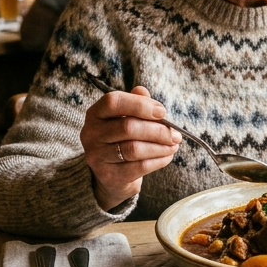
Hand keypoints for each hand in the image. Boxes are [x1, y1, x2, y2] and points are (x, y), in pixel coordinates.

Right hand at [80, 85, 180, 210]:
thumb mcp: (126, 118)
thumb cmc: (123, 139)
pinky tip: (167, 156)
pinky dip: (158, 161)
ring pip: (134, 149)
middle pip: (127, 127)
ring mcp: (97, 156)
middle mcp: (91, 134)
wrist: (112, 175)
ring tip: (174, 145)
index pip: (113, 101)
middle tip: (175, 134)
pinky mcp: (109, 175)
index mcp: (95, 114)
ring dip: (160, 146)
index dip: (140, 105)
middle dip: (157, 130)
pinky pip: (139, 166)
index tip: (162, 112)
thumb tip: (143, 91)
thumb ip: (135, 103)